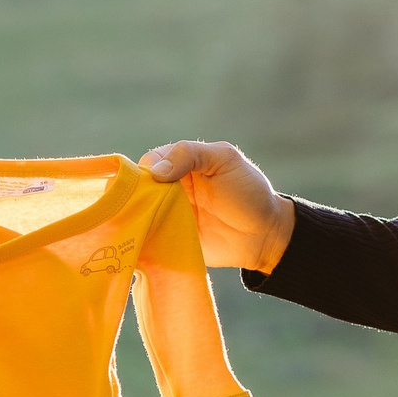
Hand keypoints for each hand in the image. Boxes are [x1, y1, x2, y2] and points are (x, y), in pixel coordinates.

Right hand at [139, 140, 295, 270]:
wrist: (264, 236)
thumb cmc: (248, 192)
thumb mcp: (224, 160)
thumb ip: (190, 154)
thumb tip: (155, 171)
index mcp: (181, 164)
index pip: (149, 162)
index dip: (145, 171)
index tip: (154, 183)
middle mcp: (169, 188)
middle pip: (137, 188)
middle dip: (134, 196)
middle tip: (140, 207)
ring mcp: (167, 215)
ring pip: (138, 213)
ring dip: (133, 218)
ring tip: (133, 226)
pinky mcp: (168, 240)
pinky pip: (146, 237)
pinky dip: (138, 239)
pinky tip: (134, 242)